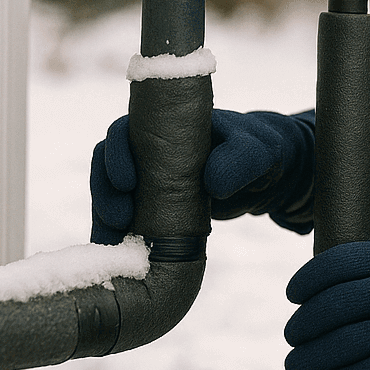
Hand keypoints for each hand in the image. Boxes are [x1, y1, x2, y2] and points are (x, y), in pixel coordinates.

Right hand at [89, 109, 314, 243]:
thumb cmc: (260, 155)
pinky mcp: (148, 201)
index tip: (126, 181)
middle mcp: (151, 144)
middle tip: (119, 217)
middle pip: (108, 156)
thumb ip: (241, 160)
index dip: (117, 151)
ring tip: (117, 233)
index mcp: (169, 122)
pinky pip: (119, 210)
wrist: (265, 179)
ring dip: (105, 208)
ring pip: (109, 185)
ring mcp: (147, 173)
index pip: (129, 127)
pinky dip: (113, 227)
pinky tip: (116, 246)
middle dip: (104, 186)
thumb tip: (211, 182)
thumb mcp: (261, 152)